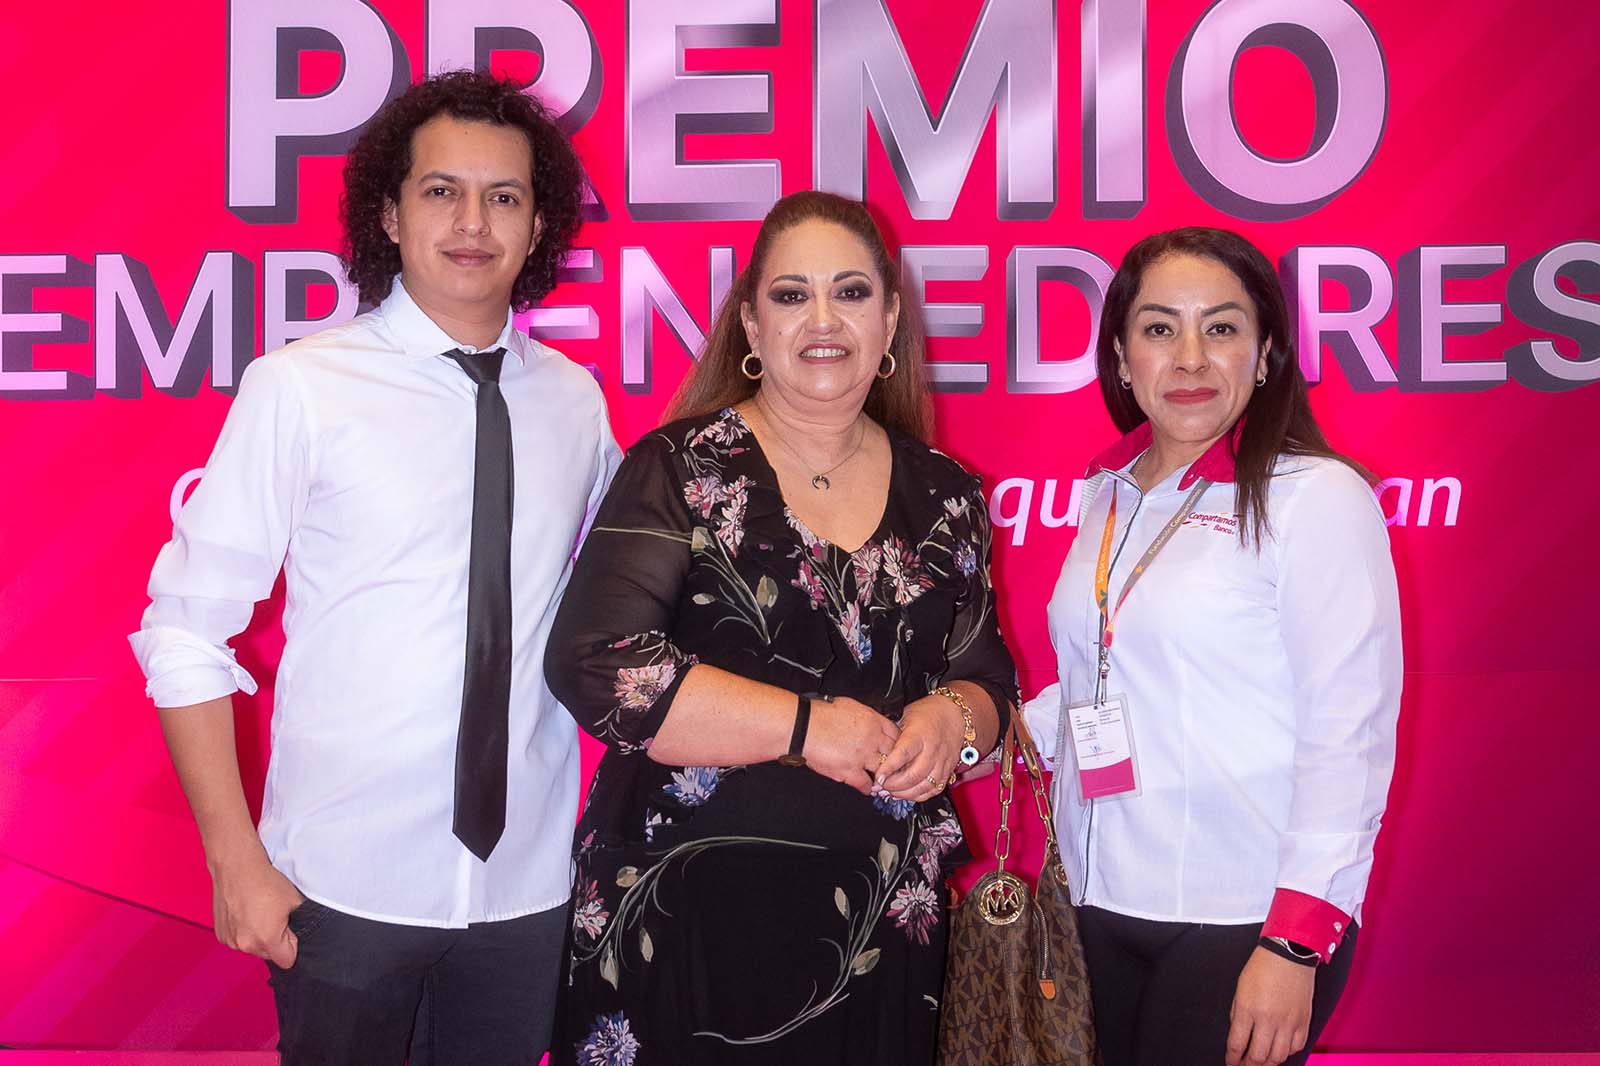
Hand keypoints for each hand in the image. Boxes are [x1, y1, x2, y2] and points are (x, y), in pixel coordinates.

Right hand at [209, 850, 303, 967]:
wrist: (237, 867)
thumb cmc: (264, 881)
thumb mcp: (295, 901)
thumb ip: (302, 923)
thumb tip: (304, 932)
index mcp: (267, 939)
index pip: (287, 960)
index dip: (292, 945)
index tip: (289, 930)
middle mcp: (246, 945)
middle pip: (269, 955)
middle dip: (275, 940)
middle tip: (273, 916)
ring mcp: (230, 941)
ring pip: (253, 948)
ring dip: (258, 936)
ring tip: (258, 912)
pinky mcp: (221, 935)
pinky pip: (238, 940)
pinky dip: (243, 931)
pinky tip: (245, 913)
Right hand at [804, 696, 900, 794]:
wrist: (803, 726)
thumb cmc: (820, 714)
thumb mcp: (849, 706)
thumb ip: (865, 717)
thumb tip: (870, 722)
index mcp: (872, 720)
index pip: (896, 733)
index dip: (897, 742)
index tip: (896, 748)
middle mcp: (871, 738)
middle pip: (894, 752)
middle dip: (894, 760)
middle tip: (893, 766)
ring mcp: (862, 756)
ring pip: (883, 769)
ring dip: (883, 775)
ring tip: (883, 779)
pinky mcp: (849, 771)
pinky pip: (866, 784)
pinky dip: (868, 788)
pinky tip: (868, 788)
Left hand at [877, 693, 964, 801]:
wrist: (955, 714)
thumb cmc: (928, 713)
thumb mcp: (906, 716)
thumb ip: (894, 736)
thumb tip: (878, 752)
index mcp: (919, 734)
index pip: (903, 754)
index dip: (889, 768)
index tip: (878, 776)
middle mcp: (932, 749)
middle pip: (914, 775)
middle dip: (894, 785)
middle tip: (881, 787)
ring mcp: (942, 761)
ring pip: (925, 785)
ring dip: (906, 794)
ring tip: (892, 793)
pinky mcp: (948, 770)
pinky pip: (935, 789)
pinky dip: (920, 795)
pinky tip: (908, 794)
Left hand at [1226, 946, 1315, 1065]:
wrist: (1290, 953)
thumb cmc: (1263, 966)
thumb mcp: (1240, 989)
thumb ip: (1238, 1014)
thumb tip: (1238, 1035)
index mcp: (1248, 1009)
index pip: (1237, 1044)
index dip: (1232, 1058)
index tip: (1231, 1062)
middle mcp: (1269, 1019)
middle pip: (1258, 1057)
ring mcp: (1288, 1022)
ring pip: (1278, 1057)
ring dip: (1268, 1063)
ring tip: (1261, 1063)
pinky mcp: (1304, 1022)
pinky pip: (1296, 1047)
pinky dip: (1287, 1053)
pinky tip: (1280, 1051)